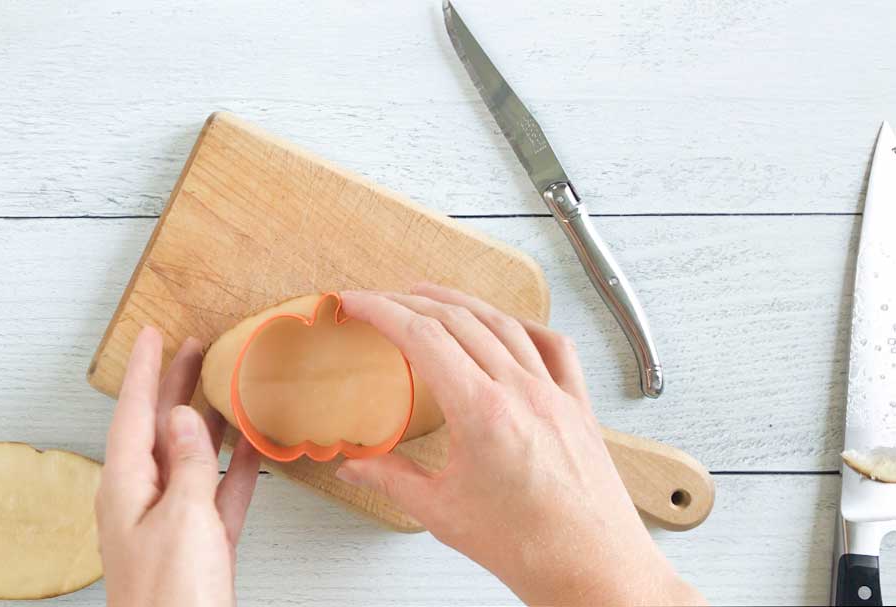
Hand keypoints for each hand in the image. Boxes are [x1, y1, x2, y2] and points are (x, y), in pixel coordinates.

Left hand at [96, 327, 260, 606]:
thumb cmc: (172, 598)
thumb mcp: (181, 518)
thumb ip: (187, 464)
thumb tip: (184, 419)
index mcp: (125, 487)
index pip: (133, 413)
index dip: (145, 371)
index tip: (150, 334)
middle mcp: (143, 498)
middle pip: (159, 428)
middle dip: (175, 386)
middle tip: (193, 348)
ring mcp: (173, 521)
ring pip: (192, 455)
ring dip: (208, 420)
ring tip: (224, 385)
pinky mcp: (200, 543)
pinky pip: (217, 491)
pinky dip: (235, 466)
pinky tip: (252, 446)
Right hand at [336, 284, 703, 605]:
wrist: (594, 570)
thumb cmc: (531, 547)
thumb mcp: (442, 513)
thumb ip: (392, 481)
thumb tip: (355, 468)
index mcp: (482, 411)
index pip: (422, 337)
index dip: (382, 311)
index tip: (357, 303)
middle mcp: (521, 391)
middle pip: (458, 320)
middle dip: (411, 301)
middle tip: (381, 299)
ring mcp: (554, 393)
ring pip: (503, 324)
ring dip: (461, 302)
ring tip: (431, 295)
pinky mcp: (578, 406)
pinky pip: (554, 347)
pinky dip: (524, 326)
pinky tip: (508, 324)